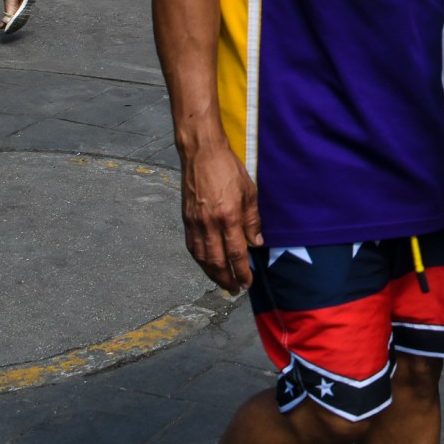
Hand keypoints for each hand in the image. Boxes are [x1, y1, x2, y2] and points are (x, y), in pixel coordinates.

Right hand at [180, 140, 262, 292]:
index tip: (247, 283)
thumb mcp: (249, 191)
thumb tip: (257, 243)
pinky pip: (192, 247)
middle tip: (235, 290)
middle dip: (226, 279)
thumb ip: (253, 220)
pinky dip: (200, 260)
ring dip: (212, 274)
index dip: (242, 272)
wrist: (202, 153)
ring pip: (202, 258)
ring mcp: (195, 223)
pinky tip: (207, 264)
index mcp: (228, 217)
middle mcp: (210, 224)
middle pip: (217, 262)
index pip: (236, 253)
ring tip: (222, 282)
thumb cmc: (228, 168)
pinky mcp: (186, 220)